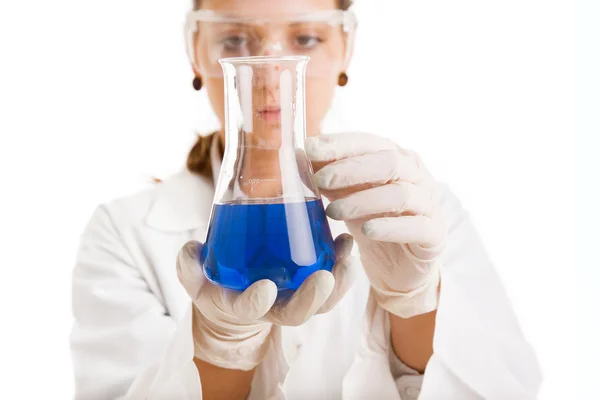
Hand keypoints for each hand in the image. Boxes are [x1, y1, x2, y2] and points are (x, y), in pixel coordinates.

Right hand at [176, 234, 357, 369]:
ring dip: (339, 281)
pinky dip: (341, 263)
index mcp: (243, 306)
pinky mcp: (310, 282)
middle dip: (314, 297)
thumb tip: (192, 249)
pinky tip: (347, 241)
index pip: (250, 310)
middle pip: (299, 312)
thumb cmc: (215, 284)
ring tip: (347, 255)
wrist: (236, 295)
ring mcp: (295, 297)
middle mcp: (274, 308)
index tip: (264, 287)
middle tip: (325, 276)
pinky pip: (332, 280)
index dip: (256, 302)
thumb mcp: (194, 277)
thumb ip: (189, 266)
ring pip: (323, 300)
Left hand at [306, 132, 444, 317]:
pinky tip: (366, 230)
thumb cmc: (372, 224)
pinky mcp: (434, 234)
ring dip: (363, 200)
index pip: (368, 142)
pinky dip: (389, 227)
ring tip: (332, 211)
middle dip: (350, 169)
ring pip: (400, 194)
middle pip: (388, 162)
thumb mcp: (346, 198)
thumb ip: (328, 179)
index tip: (310, 148)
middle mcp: (416, 176)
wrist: (399, 268)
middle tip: (319, 179)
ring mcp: (429, 204)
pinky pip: (415, 226)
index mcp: (395, 158)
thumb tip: (298, 156)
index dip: (339, 144)